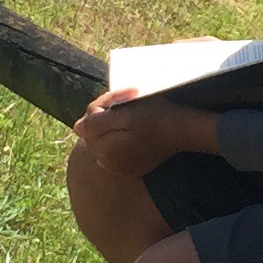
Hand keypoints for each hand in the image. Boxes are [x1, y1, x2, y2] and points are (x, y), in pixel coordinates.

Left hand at [73, 87, 219, 176]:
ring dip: (113, 125)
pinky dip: (121, 137)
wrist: (185, 131)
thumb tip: (77, 128)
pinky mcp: (132, 168)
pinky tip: (135, 127)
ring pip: (104, 140)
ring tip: (131, 111)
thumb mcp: (126, 114)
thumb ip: (97, 123)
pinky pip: (116, 150)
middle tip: (128, 97)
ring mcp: (120, 168)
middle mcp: (109, 164)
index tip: (124, 94)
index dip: (103, 105)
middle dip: (106, 114)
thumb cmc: (157, 118)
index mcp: (104, 151)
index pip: (88, 123)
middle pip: (95, 133)